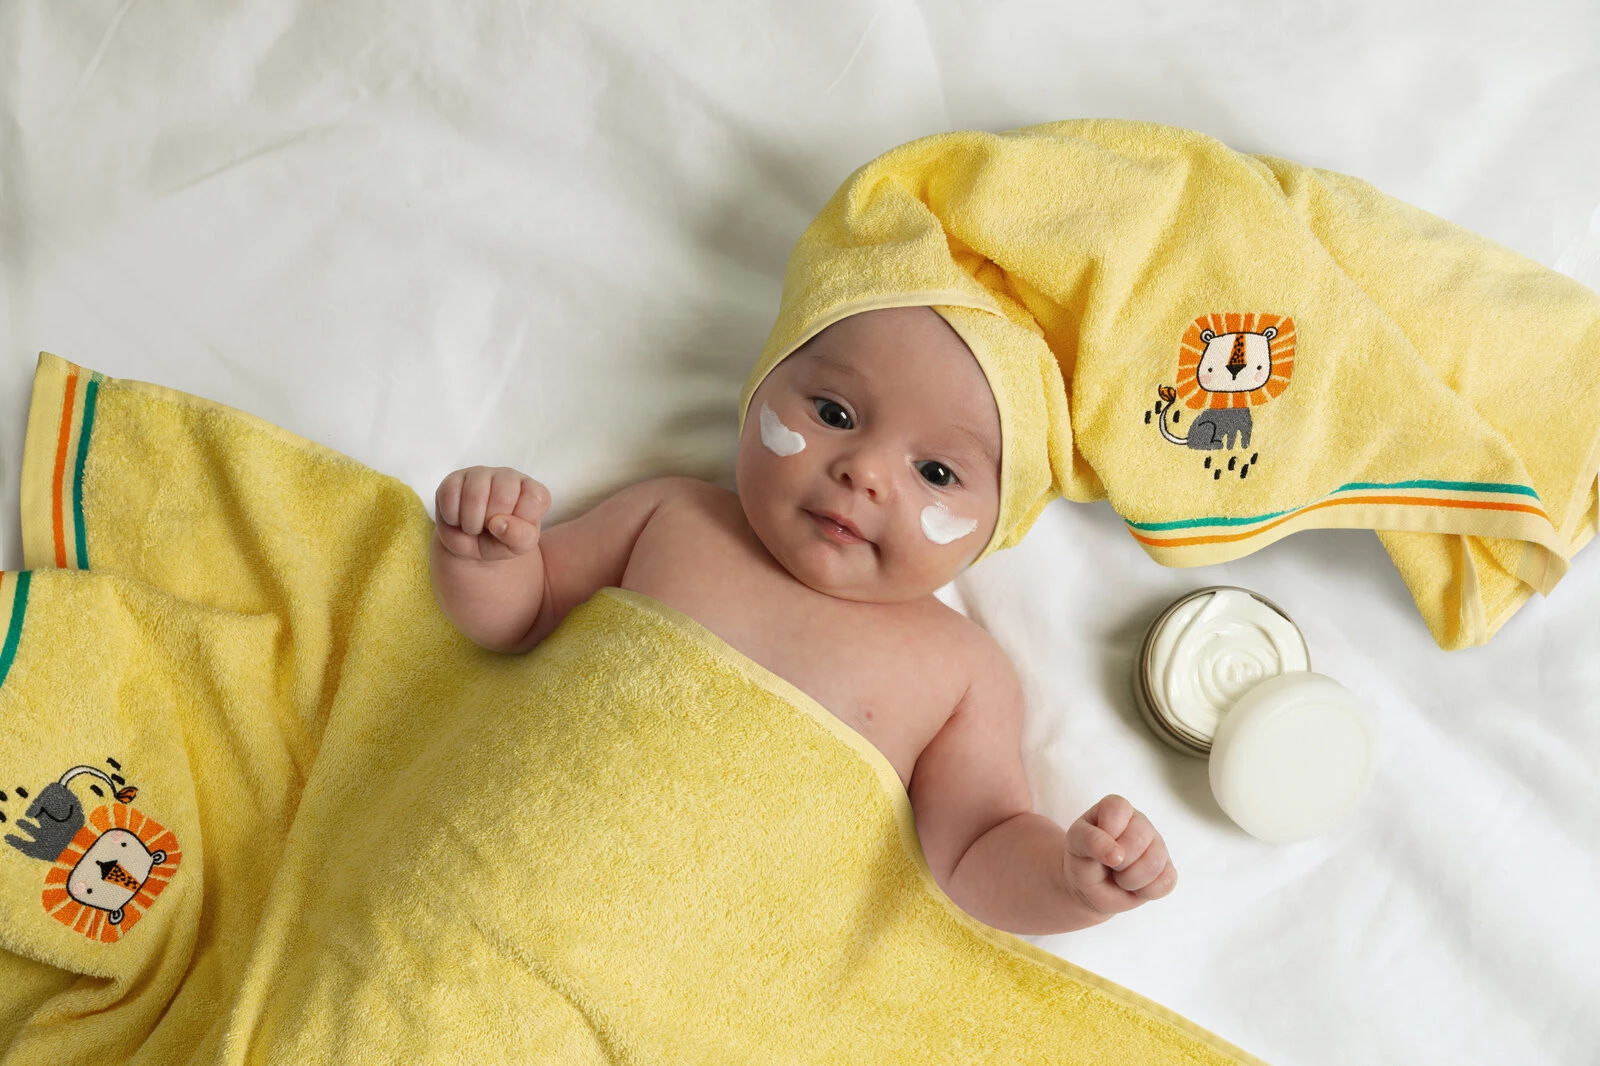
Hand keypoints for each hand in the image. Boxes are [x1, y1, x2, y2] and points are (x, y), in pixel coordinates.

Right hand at [434, 466, 550, 561]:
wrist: (471, 544)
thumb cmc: (501, 541)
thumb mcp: (518, 546)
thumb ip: (519, 537)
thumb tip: (499, 523)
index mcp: (533, 492)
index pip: (535, 499)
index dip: (520, 523)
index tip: (512, 530)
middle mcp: (510, 477)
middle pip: (502, 497)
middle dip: (491, 523)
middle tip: (489, 530)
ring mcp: (482, 473)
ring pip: (475, 494)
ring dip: (470, 522)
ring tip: (473, 527)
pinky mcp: (455, 477)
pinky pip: (451, 495)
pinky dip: (452, 517)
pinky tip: (458, 519)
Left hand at [1062, 794, 1176, 918]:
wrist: (1089, 888)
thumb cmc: (1082, 859)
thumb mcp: (1075, 845)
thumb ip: (1090, 841)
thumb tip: (1118, 855)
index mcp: (1117, 809)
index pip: (1118, 809)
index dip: (1105, 832)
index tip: (1094, 845)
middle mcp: (1141, 822)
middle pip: (1139, 839)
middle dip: (1116, 861)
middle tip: (1107, 864)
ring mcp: (1158, 846)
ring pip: (1154, 863)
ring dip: (1128, 879)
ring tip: (1118, 876)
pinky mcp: (1168, 870)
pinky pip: (1165, 882)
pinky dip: (1144, 891)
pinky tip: (1133, 886)